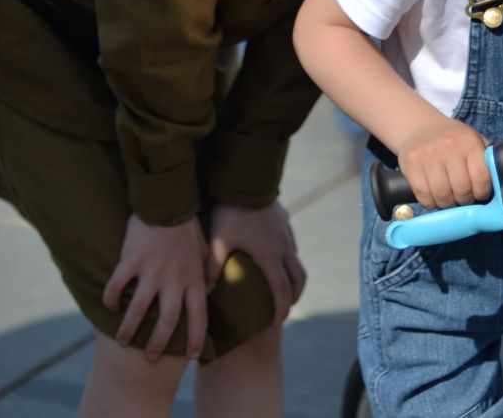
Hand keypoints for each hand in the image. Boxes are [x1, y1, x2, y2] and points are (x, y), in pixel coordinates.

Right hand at [103, 216, 208, 360]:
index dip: (197, 338)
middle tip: (150, 357)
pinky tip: (109, 306)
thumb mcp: (204, 252)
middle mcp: (175, 279)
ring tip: (123, 341)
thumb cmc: (187, 228)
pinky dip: (112, 298)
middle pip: (168, 321)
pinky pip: (118, 285)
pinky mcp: (132, 259)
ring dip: (130, 329)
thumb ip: (206, 274)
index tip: (191, 355)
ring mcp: (152, 270)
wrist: (168, 201)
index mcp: (195, 278)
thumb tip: (207, 293)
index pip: (199, 317)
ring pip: (140, 309)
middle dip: (158, 344)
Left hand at [204, 202, 305, 325]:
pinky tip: (275, 257)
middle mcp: (284, 247)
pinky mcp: (285, 221)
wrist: (246, 180)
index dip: (282, 309)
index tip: (275, 322)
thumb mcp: (219, 242)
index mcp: (270, 257)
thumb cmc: (230, 213)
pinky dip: (288, 259)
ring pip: (297, 261)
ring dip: (292, 278)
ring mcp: (287, 234)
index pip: (283, 291)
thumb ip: (213, 268)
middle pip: (299, 279)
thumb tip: (203, 293)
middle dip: (294, 296)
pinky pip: (292, 246)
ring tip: (281, 286)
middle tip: (283, 307)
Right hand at [394, 117, 491, 210]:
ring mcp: (428, 156)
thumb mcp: (473, 141)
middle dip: (464, 200)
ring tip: (448, 198)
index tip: (479, 194)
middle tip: (462, 198)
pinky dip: (430, 203)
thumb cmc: (452, 140)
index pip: (482, 177)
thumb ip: (486, 159)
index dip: (482, 193)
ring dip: (447, 204)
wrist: (419, 127)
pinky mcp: (411, 164)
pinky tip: (433, 197)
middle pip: (462, 190)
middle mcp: (449, 147)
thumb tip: (500, 184)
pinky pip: (423, 196)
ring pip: (442, 196)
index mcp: (469, 142)